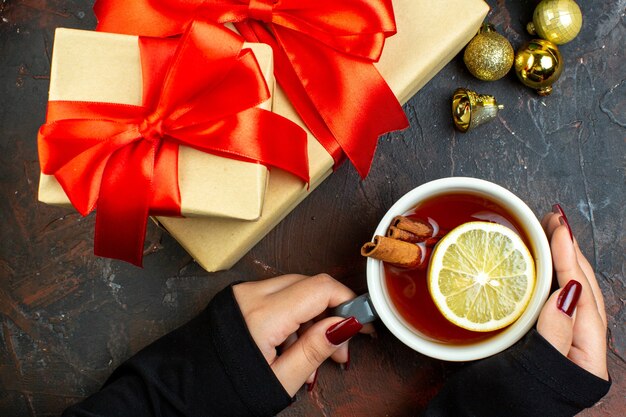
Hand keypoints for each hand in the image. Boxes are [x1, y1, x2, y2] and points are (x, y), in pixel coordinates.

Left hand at [232, 274, 372, 395]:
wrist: (180, 391)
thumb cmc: (224, 391)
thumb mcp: (278, 380)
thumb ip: (315, 349)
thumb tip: (347, 324)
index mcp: (263, 315)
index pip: (321, 289)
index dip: (349, 302)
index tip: (364, 323)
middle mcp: (252, 295)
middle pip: (311, 287)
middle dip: (333, 314)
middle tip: (342, 350)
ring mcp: (244, 294)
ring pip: (296, 290)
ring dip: (313, 317)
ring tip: (316, 355)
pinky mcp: (239, 298)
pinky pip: (277, 297)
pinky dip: (293, 317)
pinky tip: (294, 347)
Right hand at [538, 204, 607, 379]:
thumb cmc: (500, 407)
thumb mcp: (531, 374)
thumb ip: (555, 334)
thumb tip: (570, 291)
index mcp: (586, 361)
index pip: (584, 299)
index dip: (572, 260)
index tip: (558, 227)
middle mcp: (577, 351)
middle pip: (580, 293)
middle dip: (570, 254)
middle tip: (554, 219)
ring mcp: (556, 346)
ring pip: (565, 295)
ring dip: (558, 262)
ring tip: (548, 233)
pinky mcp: (534, 343)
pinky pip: (545, 304)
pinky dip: (542, 280)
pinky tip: (535, 267)